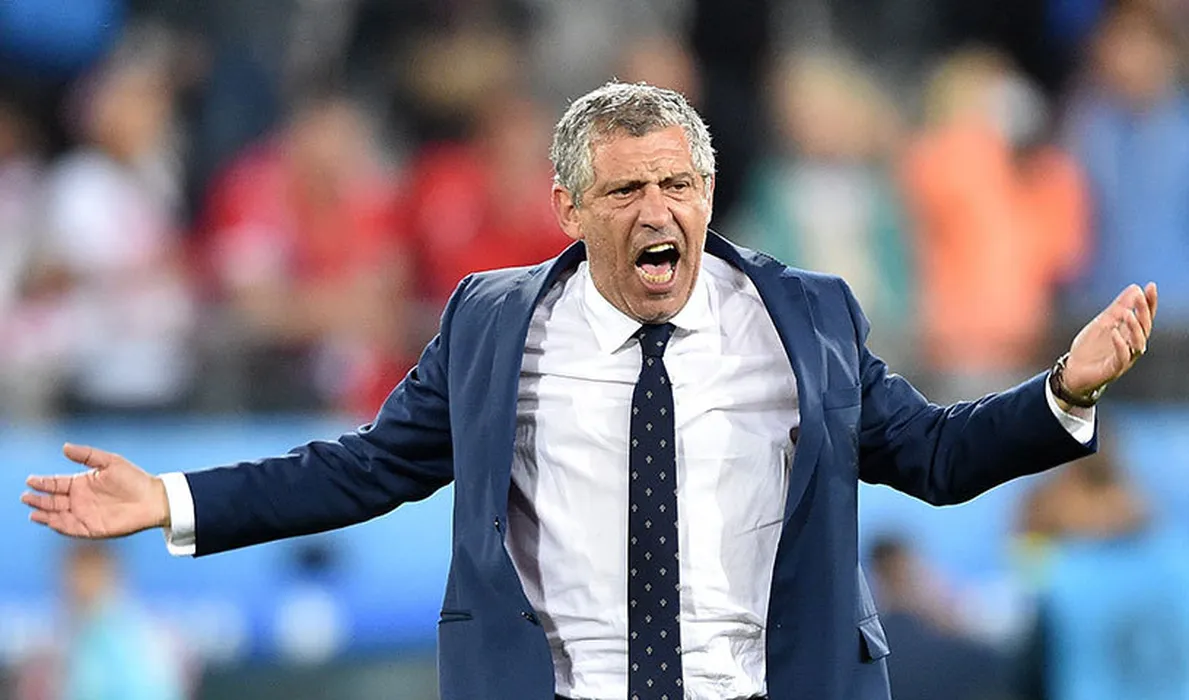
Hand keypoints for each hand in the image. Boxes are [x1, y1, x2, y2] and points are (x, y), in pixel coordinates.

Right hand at [21, 444, 169, 537]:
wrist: (153, 499)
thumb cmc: (134, 479)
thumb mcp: (110, 462)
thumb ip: (87, 455)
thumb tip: (64, 447)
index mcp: (82, 483)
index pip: (56, 483)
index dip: (43, 483)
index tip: (30, 480)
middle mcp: (80, 500)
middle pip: (53, 500)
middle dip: (38, 499)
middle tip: (26, 496)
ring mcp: (85, 515)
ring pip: (58, 515)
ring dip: (44, 513)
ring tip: (32, 510)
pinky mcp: (92, 528)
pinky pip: (71, 528)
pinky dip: (59, 525)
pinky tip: (49, 521)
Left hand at [1062, 282, 1157, 396]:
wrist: (1073, 371)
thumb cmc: (1090, 347)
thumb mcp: (1102, 322)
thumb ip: (1118, 307)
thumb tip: (1135, 288)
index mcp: (1130, 334)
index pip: (1145, 316)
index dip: (1150, 302)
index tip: (1151, 286)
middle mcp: (1131, 346)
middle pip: (1144, 329)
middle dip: (1143, 312)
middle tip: (1139, 297)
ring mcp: (1124, 358)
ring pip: (1138, 344)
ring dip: (1134, 328)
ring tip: (1127, 314)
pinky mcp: (1114, 369)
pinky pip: (1122, 358)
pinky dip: (1120, 345)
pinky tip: (1115, 333)